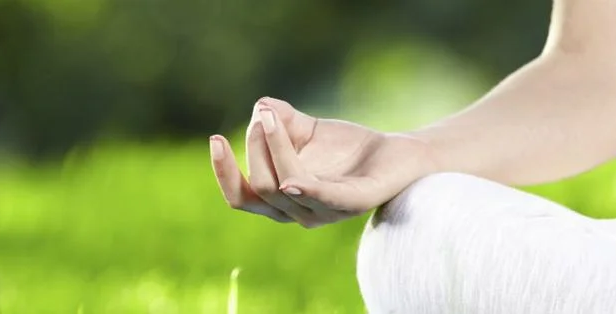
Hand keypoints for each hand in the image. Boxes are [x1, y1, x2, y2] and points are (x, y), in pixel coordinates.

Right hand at [208, 97, 438, 227]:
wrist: (399, 153)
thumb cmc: (348, 148)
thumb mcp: (306, 128)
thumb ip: (280, 118)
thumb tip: (260, 106)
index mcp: (283, 200)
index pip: (241, 197)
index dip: (224, 172)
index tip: (215, 139)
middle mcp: (300, 212)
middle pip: (260, 187)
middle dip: (255, 147)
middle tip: (265, 116)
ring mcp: (326, 212)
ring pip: (283, 188)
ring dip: (274, 149)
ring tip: (273, 118)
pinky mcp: (354, 203)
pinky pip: (323, 199)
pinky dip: (305, 188)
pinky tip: (291, 177)